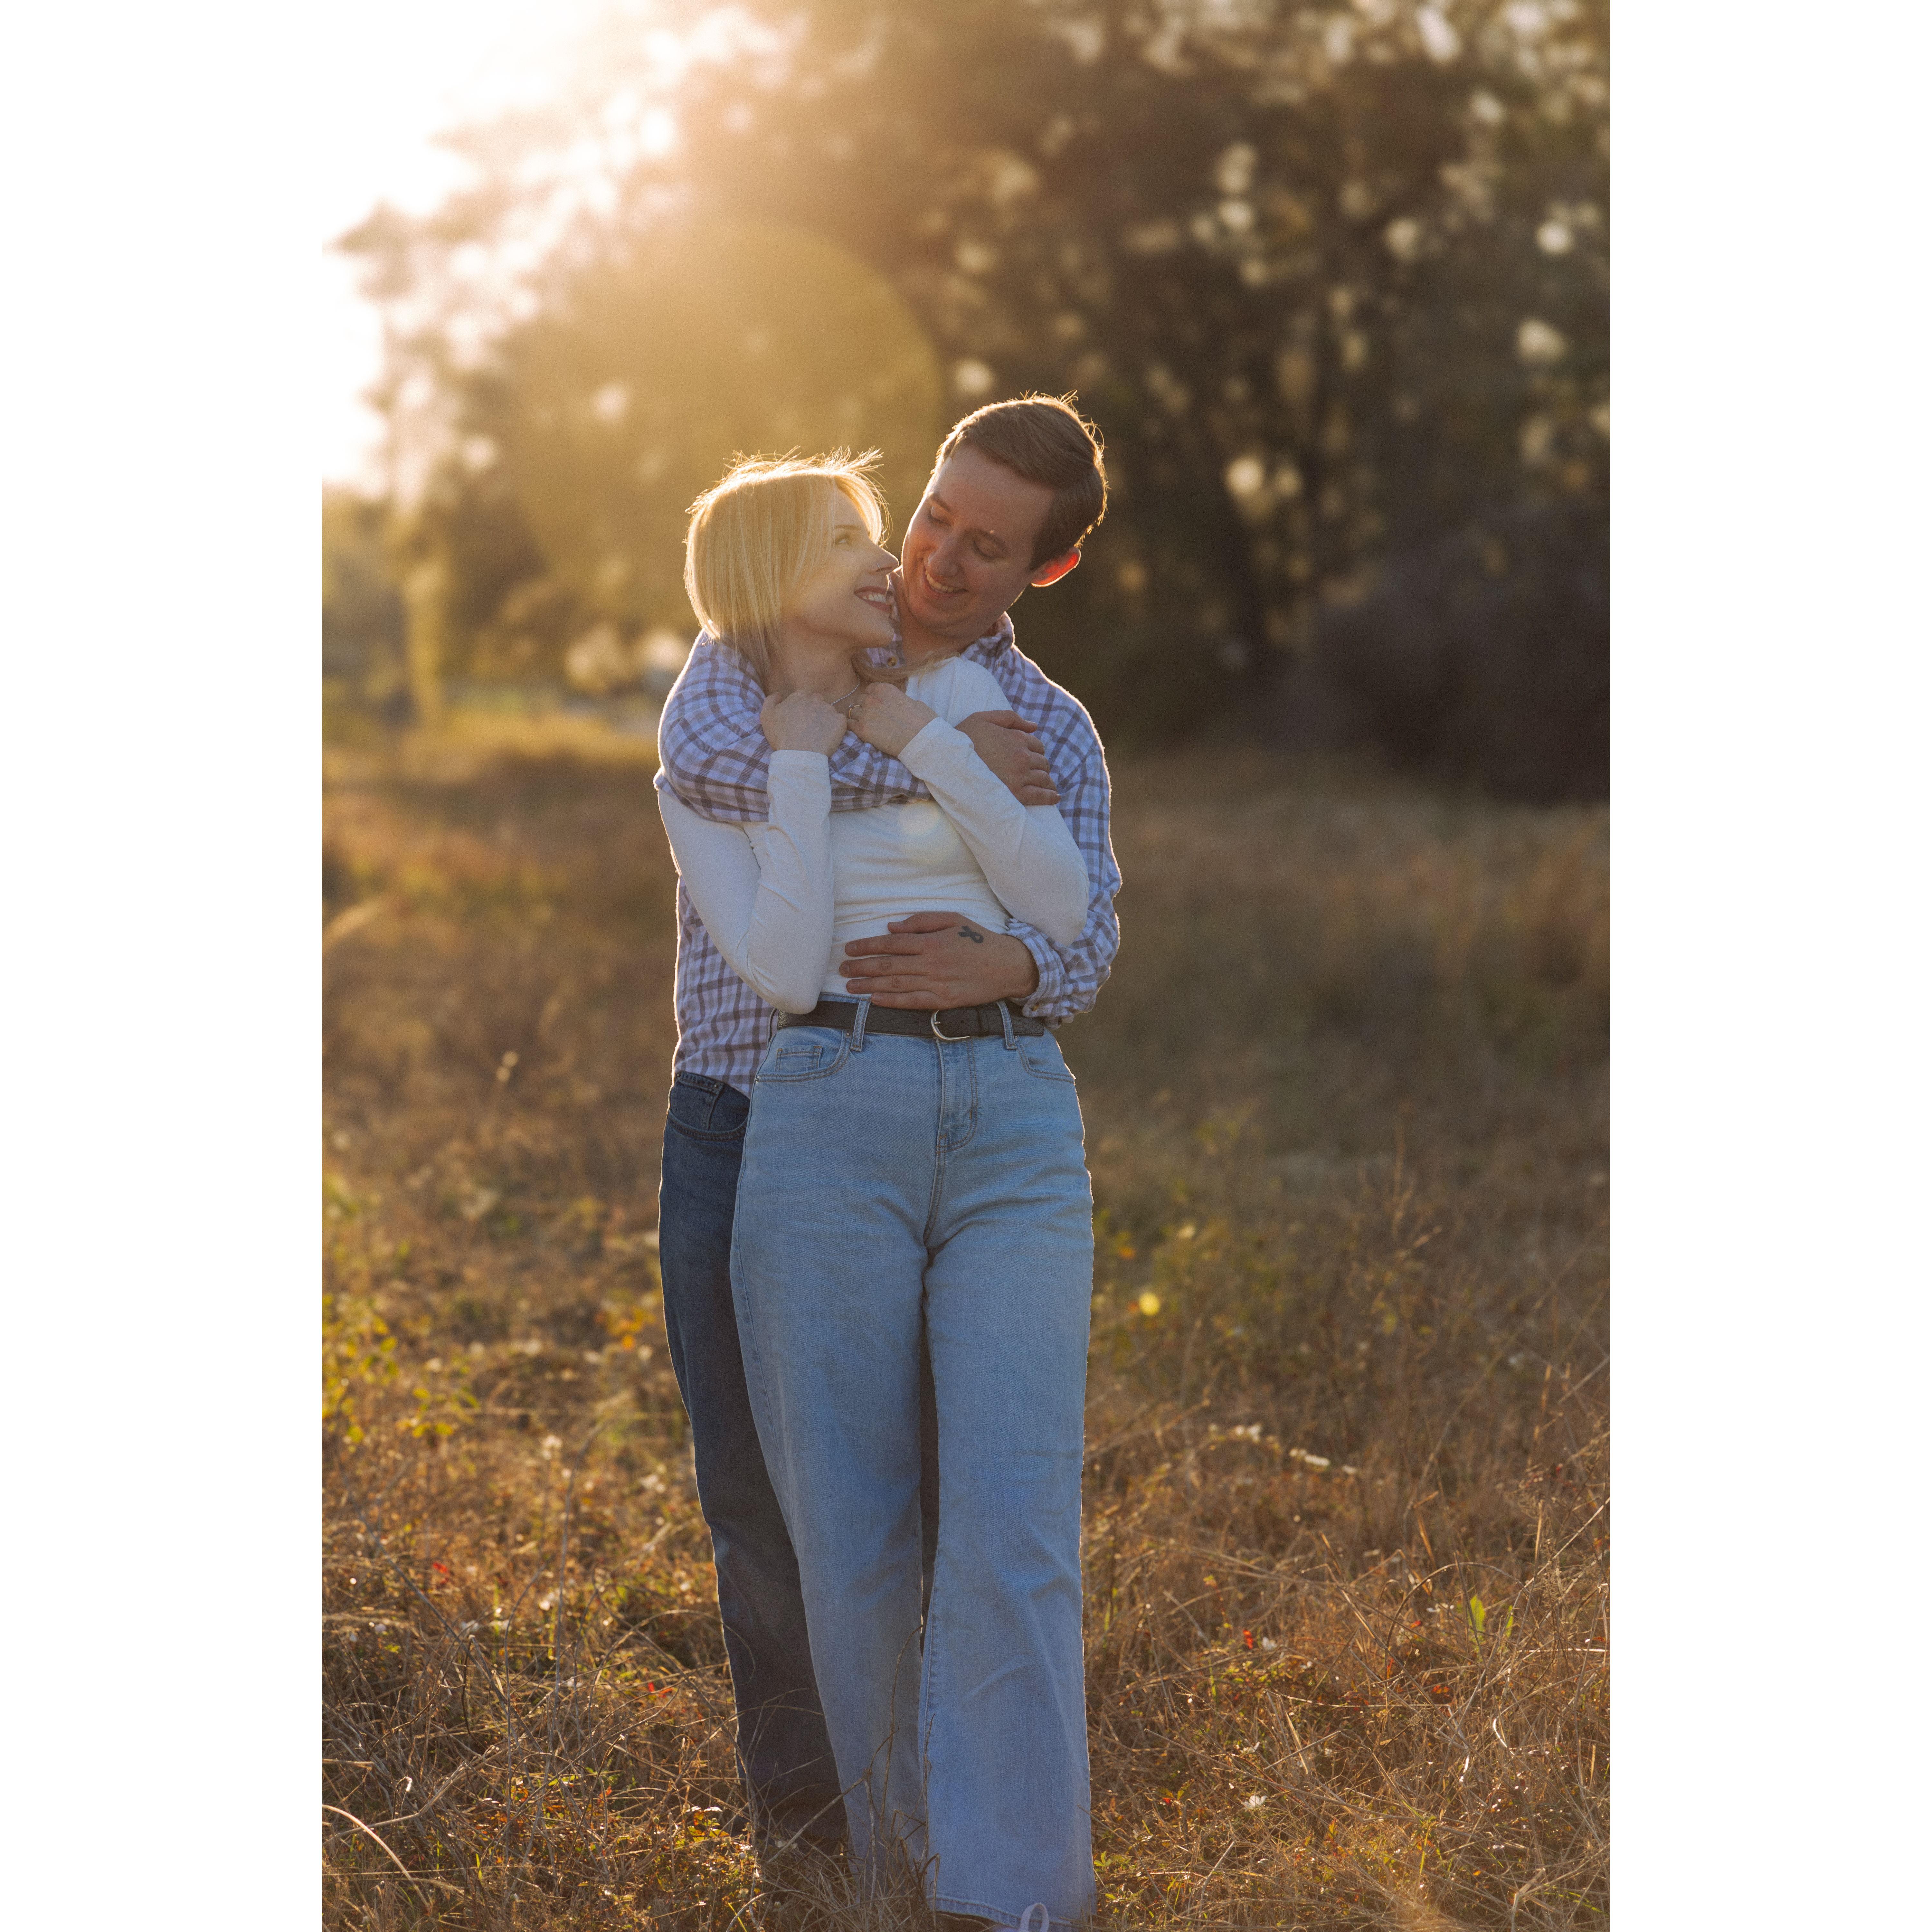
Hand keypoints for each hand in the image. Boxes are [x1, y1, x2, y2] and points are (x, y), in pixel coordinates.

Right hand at [760, 690, 846, 755]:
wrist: (798, 755)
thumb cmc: (780, 736)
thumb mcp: (766, 716)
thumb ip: (771, 700)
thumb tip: (779, 694)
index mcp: (799, 695)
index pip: (802, 697)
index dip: (800, 709)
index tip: (798, 720)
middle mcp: (816, 699)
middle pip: (816, 702)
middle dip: (813, 711)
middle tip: (808, 727)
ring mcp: (830, 710)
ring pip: (828, 712)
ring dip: (824, 720)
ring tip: (818, 734)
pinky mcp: (840, 722)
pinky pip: (840, 722)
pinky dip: (835, 728)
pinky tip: (828, 737)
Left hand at [841, 912, 1040, 1008]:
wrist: (1007, 966)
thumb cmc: (979, 939)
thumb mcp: (953, 919)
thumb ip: (922, 921)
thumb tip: (892, 926)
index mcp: (931, 941)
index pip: (891, 943)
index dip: (868, 946)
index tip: (850, 949)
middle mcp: (930, 963)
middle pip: (888, 965)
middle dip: (862, 967)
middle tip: (842, 969)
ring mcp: (936, 983)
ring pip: (896, 984)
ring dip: (870, 985)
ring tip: (850, 986)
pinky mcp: (943, 1000)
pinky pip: (912, 1001)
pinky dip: (891, 1001)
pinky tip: (874, 1000)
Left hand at [846, 683, 936, 757]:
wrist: (922, 739)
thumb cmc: (923, 721)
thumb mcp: (912, 701)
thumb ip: (899, 699)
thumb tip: (897, 703)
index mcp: (884, 688)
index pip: (869, 689)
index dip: (873, 698)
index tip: (878, 706)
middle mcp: (872, 698)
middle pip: (860, 700)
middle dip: (865, 708)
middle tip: (874, 718)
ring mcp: (865, 714)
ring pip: (853, 712)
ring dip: (858, 718)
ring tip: (868, 726)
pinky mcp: (862, 730)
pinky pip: (849, 725)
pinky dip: (853, 728)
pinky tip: (862, 733)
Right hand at [959, 709, 1057, 805]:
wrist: (947, 759)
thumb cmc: (963, 736)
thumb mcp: (985, 717)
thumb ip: (1011, 718)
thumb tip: (1034, 726)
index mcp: (1017, 738)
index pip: (1038, 746)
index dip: (1035, 752)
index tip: (1031, 758)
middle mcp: (1022, 756)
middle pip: (1043, 762)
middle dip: (1041, 767)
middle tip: (1036, 773)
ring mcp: (1020, 775)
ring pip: (1044, 778)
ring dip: (1047, 781)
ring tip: (1048, 787)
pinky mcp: (1015, 793)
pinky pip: (1040, 796)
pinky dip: (1050, 796)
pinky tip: (1054, 797)